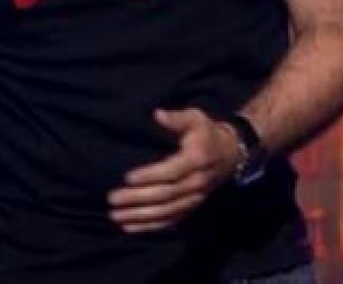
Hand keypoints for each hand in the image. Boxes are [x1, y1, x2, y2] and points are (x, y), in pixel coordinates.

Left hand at [108, 108, 241, 232]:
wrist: (229, 155)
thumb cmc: (205, 133)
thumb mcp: (195, 118)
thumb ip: (176, 118)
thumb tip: (157, 114)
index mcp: (197, 159)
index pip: (172, 171)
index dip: (150, 176)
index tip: (127, 177)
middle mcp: (197, 182)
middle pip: (165, 195)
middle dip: (137, 199)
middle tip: (112, 198)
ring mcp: (194, 198)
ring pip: (166, 212)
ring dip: (139, 216)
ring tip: (115, 215)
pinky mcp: (190, 208)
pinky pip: (170, 220)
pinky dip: (149, 226)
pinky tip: (129, 227)